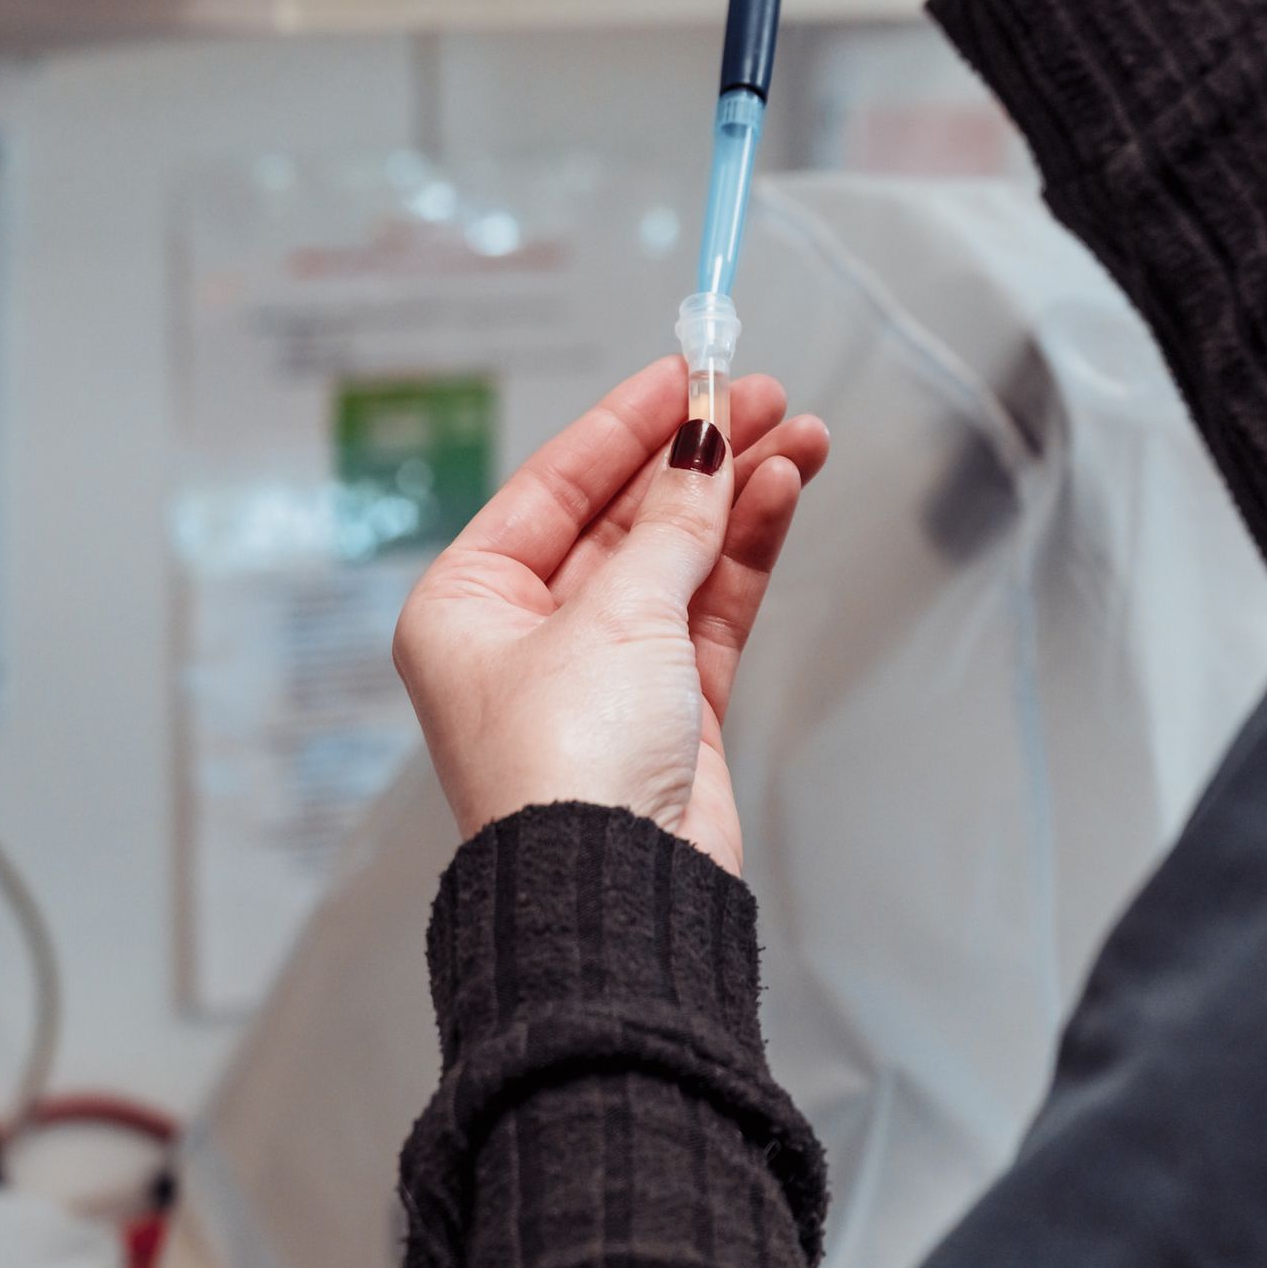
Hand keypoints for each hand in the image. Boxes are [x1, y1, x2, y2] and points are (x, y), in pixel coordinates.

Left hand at [393, 360, 828, 875]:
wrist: (619, 894)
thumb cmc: (568, 769)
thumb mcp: (616, 616)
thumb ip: (671, 523)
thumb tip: (705, 446)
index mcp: (468, 605)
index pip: (553, 484)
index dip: (624, 423)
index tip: (682, 372)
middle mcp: (528, 635)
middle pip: (622, 515)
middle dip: (694, 456)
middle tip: (757, 397)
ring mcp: (603, 672)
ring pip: (677, 556)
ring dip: (735, 496)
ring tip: (798, 436)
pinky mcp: (670, 708)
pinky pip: (710, 606)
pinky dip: (746, 551)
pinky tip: (782, 493)